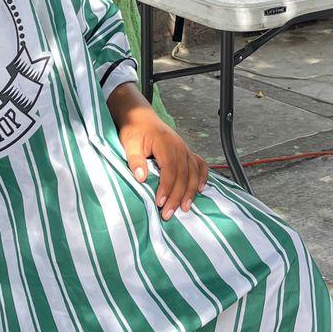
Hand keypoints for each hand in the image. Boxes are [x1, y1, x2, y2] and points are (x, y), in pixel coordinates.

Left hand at [110, 86, 208, 219]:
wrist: (141, 117)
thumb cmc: (134, 130)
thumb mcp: (129, 143)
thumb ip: (135, 160)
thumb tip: (141, 177)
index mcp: (165, 144)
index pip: (169, 170)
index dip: (166, 187)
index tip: (159, 202)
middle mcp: (179, 147)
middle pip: (183, 175)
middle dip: (177, 196)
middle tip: (168, 214)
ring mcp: (185, 149)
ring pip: (193, 173)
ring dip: (191, 192)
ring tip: (185, 208)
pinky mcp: (186, 152)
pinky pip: (200, 165)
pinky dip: (203, 177)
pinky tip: (201, 189)